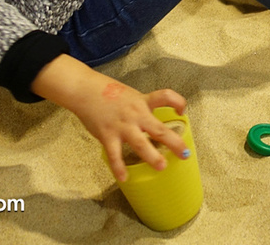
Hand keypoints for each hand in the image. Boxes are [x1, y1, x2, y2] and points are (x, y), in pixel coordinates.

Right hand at [31, 55, 189, 181]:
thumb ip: (142, 107)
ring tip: (162, 167)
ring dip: (152, 156)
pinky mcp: (108, 135)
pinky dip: (118, 167)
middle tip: (184, 153)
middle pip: (159, 129)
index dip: (178, 102)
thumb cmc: (108, 93)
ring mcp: (122, 126)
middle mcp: (136, 114)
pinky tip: (123, 178)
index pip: (166, 96)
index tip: (182, 111)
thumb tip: (151, 121)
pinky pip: (115, 154)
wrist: (85, 90)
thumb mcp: (131, 96)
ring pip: (140, 143)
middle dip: (174, 142)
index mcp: (143, 102)